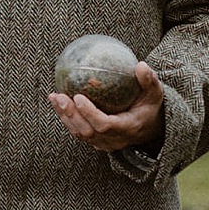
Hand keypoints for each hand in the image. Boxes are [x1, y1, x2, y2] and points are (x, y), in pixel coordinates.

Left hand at [47, 61, 165, 152]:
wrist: (151, 129)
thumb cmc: (150, 107)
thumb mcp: (154, 93)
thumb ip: (149, 80)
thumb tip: (141, 65)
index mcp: (128, 128)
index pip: (105, 125)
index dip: (90, 113)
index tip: (78, 96)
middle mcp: (115, 140)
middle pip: (88, 131)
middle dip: (71, 114)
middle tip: (59, 96)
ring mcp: (105, 144)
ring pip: (80, 133)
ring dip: (65, 116)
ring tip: (54, 97)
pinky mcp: (97, 142)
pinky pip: (78, 132)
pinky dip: (66, 118)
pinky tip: (57, 102)